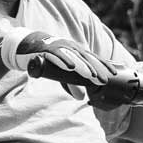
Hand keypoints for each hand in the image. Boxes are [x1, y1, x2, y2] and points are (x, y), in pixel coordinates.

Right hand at [0, 30, 130, 91]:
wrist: (28, 44)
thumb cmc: (48, 58)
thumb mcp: (61, 73)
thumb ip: (71, 84)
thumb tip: (81, 97)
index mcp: (76, 51)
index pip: (93, 58)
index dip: (104, 65)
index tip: (115, 74)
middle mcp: (70, 47)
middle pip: (87, 58)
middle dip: (96, 69)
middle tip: (104, 80)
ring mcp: (60, 47)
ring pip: (74, 57)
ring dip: (84, 66)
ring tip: (92, 76)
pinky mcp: (48, 49)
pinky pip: (58, 55)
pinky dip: (65, 60)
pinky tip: (71, 67)